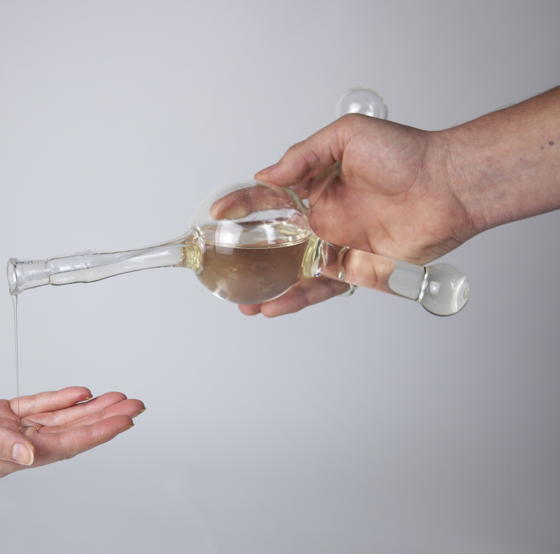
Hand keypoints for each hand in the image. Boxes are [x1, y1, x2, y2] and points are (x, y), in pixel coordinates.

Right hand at [0, 378, 143, 477]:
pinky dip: (59, 399)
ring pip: (58, 420)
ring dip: (88, 408)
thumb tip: (30, 456)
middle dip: (104, 419)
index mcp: (4, 460)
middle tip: (135, 405)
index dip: (97, 431)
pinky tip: (80, 391)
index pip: (62, 445)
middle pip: (68, 434)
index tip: (124, 419)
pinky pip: (37, 408)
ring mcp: (6, 433)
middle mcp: (11, 450)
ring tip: (117, 396)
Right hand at [242, 114, 476, 316]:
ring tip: (242, 300)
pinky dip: (296, 299)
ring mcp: (336, 245)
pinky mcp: (355, 270)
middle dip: (246, 254)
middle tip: (221, 265)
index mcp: (316, 186)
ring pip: (292, 270)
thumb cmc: (405, 154)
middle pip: (274, 240)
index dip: (241, 205)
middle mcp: (322, 217)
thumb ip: (303, 156)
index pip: (268, 197)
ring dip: (266, 286)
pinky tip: (274, 306)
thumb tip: (266, 175)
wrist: (449, 186)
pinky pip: (320, 287)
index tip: (217, 215)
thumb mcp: (348, 136)